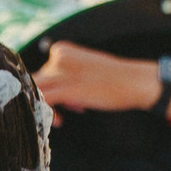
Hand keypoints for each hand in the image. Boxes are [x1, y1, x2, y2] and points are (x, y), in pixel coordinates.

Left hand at [33, 42, 162, 116]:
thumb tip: (51, 91)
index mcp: (61, 50)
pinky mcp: (66, 89)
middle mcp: (57, 58)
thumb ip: (64, 76)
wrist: (133, 82)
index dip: (51, 87)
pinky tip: (60, 120)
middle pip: (37, 82)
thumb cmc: (112, 78)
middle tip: (71, 107)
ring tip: (64, 114)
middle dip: (52, 97)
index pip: (41, 71)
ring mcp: (60, 72)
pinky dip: (48, 113)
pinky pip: (43, 102)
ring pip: (37, 92)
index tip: (66, 97)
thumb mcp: (83, 69)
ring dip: (48, 107)